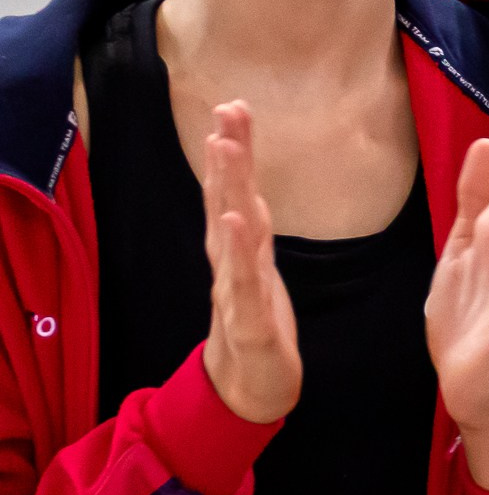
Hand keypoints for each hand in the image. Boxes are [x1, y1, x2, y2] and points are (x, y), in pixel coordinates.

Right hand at [200, 102, 299, 424]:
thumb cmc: (255, 325)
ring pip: (230, 230)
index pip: (234, 191)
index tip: (234, 106)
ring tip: (223, 147)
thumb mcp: (258, 270)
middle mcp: (231, 262)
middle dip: (227, 154)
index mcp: (239, 249)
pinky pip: (244, 279)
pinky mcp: (249, 319)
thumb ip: (250, 231)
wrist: (251, 387)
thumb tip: (245, 191)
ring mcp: (237, 288)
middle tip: (226, 109)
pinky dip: (237, 249)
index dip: (233, 150)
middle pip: (227, 199)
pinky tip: (232, 221)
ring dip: (226, 188)